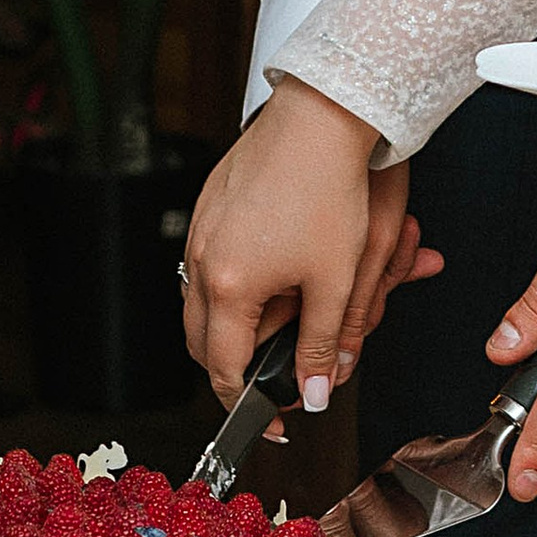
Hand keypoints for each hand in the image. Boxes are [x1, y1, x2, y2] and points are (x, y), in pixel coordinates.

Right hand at [181, 77, 442, 408]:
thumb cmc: (329, 189)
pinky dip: (230, 286)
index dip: (248, 402)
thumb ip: (323, 343)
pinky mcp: (209, 208)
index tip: (272, 419)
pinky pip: (206, 265)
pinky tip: (270, 275)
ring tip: (277, 325)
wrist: (320, 117)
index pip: (224, 368)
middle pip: (201, 341)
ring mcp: (201, 232)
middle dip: (233, 366)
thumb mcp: (336, 280)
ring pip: (200, 303)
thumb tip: (316, 391)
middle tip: (272, 375)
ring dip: (231, 325)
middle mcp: (203, 260)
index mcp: (230, 286)